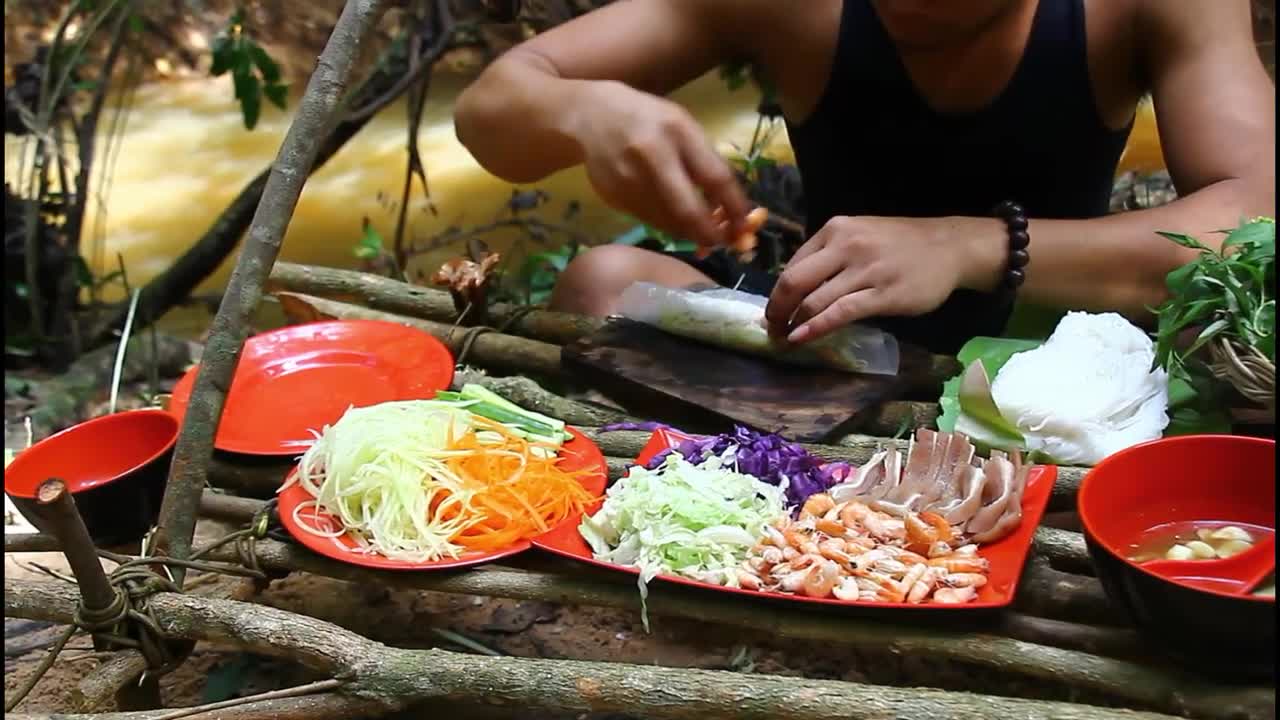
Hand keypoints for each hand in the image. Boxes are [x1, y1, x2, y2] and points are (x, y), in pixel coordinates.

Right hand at [574, 81, 752, 245]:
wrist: (590, 116)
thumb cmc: (647, 118)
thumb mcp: (682, 124)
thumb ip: (705, 160)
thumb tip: (731, 207)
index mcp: (677, 130)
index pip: (715, 177)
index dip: (734, 207)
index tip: (746, 225)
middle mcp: (651, 156)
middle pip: (688, 209)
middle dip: (710, 233)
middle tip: (722, 242)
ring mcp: (628, 180)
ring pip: (668, 222)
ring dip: (689, 232)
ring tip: (700, 230)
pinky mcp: (614, 197)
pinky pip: (649, 220)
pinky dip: (666, 224)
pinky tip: (671, 217)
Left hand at [764, 215, 1004, 342]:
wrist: (949, 246)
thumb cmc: (901, 243)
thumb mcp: (860, 234)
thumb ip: (829, 254)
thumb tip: (796, 286)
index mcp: (836, 229)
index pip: (793, 264)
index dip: (777, 292)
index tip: (773, 311)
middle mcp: (847, 245)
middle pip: (794, 281)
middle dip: (776, 309)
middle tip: (771, 328)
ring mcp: (866, 270)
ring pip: (815, 299)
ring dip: (793, 323)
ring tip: (784, 338)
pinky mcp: (884, 294)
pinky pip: (840, 313)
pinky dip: (816, 328)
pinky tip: (801, 338)